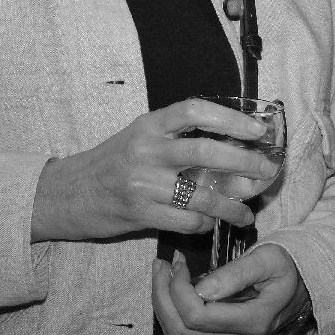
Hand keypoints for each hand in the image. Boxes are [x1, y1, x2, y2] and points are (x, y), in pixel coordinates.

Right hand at [30, 98, 279, 242]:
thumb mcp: (141, 137)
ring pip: (200, 194)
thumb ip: (177, 137)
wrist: (66, 194)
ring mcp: (143, 184)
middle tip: (267, 170)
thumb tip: (234, 143)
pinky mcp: (140, 214)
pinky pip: (185, 220)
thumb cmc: (112, 162)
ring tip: (248, 211)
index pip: (194, 111)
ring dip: (231, 205)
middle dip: (243, 162)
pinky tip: (212, 223)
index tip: (257, 128)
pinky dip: (205, 223)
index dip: (230, 118)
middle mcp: (146, 151)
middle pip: (205, 153)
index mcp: (149, 125)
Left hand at [153, 244, 312, 334]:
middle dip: (163, 296)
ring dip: (165, 305)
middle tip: (161, 265)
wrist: (305, 284)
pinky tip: (175, 290)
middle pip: (183, 331)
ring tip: (164, 274)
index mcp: (255, 321)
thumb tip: (200, 288)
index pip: (198, 316)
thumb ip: (236, 273)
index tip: (178, 260)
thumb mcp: (267, 258)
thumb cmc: (287, 266)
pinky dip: (175, 313)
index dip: (178, 289)